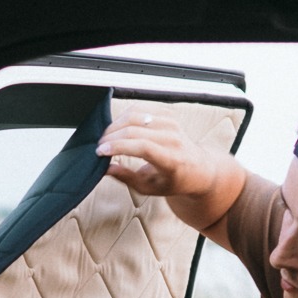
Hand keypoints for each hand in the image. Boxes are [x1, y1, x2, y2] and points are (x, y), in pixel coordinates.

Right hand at [96, 106, 222, 197]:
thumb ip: (127, 178)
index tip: (101, 152)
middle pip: (135, 130)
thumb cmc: (174, 180)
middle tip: (100, 146)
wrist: (198, 168)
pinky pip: (140, 109)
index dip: (119, 147)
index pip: (143, 147)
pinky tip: (118, 127)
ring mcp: (172, 124)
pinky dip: (125, 116)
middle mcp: (174, 139)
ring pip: (135, 115)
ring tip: (107, 138)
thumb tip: (106, 168)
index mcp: (172, 160)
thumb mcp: (150, 188)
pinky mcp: (168, 115)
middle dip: (111, 137)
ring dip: (116, 125)